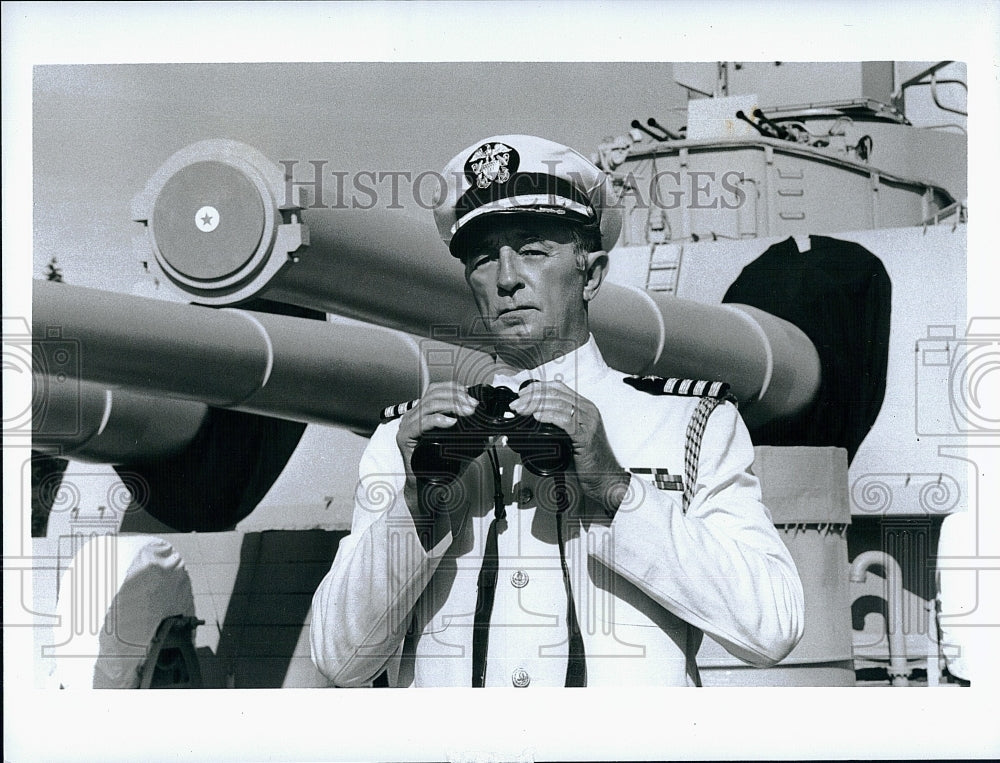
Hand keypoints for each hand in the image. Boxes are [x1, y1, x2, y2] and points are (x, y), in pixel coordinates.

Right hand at [395, 382, 477, 525]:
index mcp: (422, 413)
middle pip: (433, 394)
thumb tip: (490, 431)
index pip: (435, 390)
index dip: (453, 388)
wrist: (426, 486)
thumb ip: (471, 436)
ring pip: (428, 405)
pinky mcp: (404, 438)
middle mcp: (413, 416)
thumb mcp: (458, 446)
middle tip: (473, 406)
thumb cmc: (439, 466)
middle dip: (456, 397)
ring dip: (451, 405)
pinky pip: (420, 423)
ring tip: (467, 412)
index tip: (470, 395)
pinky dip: (437, 419)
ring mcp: (407, 426)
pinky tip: (450, 422)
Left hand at [509, 381, 629, 511]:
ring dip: (535, 405)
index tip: (521, 395)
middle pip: (555, 393)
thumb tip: (530, 420)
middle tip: (516, 405)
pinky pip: (566, 420)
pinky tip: (537, 417)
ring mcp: (589, 422)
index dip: (537, 388)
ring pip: (558, 404)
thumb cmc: (587, 459)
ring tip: (521, 410)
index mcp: (584, 407)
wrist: (605, 477)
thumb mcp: (569, 436)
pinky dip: (548, 416)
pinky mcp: (586, 436)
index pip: (558, 387)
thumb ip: (555, 425)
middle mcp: (588, 410)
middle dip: (531, 397)